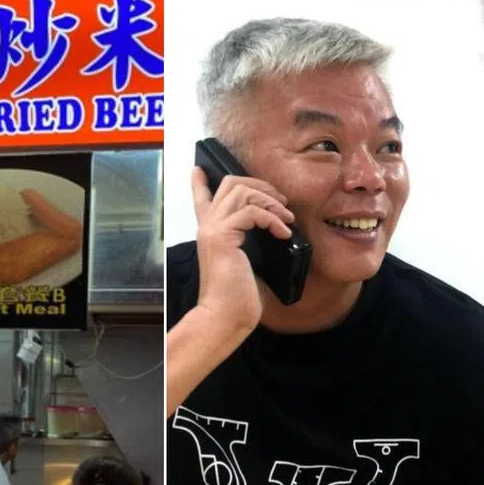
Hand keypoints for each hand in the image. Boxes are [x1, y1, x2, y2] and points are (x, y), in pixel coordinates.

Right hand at [190, 167, 293, 332]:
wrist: (224, 316)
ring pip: (241, 191)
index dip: (199, 182)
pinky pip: (251, 212)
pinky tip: (283, 233)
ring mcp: (213, 229)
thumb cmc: (235, 297)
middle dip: (261, 185)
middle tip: (281, 201)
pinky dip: (272, 219)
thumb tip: (270, 232)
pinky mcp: (222, 236)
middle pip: (230, 183)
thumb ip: (247, 244)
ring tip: (286, 219)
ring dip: (270, 201)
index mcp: (211, 233)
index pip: (201, 199)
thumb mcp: (244, 264)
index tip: (197, 169)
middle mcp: (208, 226)